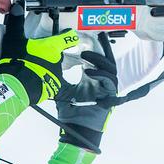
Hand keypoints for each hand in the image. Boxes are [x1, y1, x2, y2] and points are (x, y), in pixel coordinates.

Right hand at [0, 3, 77, 103]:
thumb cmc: (17, 62)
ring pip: (52, 69)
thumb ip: (16, 23)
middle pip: (56, 54)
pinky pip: (48, 82)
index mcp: (51, 47)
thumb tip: (17, 7)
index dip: (68, 35)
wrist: (16, 88)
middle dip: (48, 54)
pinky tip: (31, 80)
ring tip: (30, 68)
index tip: (70, 34)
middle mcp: (57, 61)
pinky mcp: (50, 89)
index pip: (66, 38)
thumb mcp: (14, 39)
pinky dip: (41, 81)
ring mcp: (55, 76)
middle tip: (35, 53)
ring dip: (44, 68)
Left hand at [55, 32, 117, 151]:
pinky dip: (99, 74)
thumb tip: (53, 61)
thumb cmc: (70, 111)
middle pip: (106, 59)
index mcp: (91, 77)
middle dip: (103, 46)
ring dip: (98, 59)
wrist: (76, 129)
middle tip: (98, 35)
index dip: (93, 46)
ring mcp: (107, 87)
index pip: (95, 58)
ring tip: (84, 54)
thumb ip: (61, 75)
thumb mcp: (62, 89)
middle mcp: (101, 80)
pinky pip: (109, 80)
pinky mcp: (110, 95)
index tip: (87, 35)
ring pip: (109, 67)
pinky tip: (88, 71)